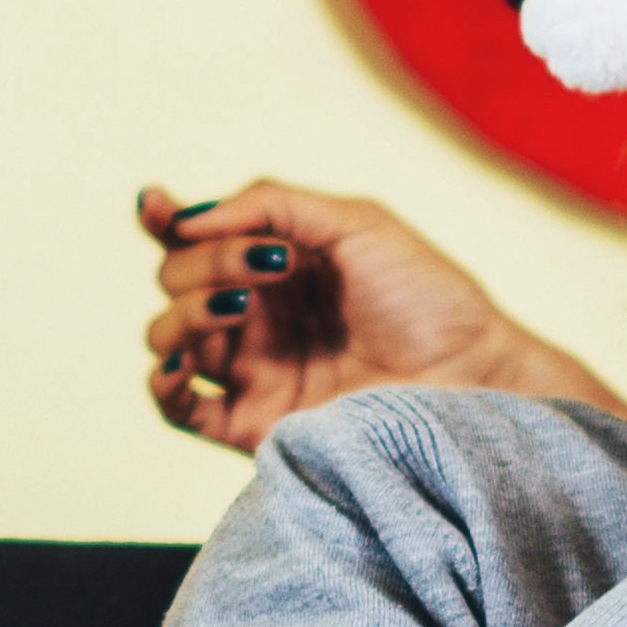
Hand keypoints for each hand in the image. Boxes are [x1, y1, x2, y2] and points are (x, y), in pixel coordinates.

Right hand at [130, 177, 624, 454]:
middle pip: (174, 279)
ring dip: (185, 312)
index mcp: (273, 263)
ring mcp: (249, 368)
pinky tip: (185, 358)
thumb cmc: (428, 296)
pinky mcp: (251, 422)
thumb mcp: (355, 222)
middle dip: (204, 262)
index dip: (164, 219)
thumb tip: (190, 217)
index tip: (156, 205)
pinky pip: (174, 407)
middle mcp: (254, 314)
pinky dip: (162, 380)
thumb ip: (271, 204)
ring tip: (239, 307)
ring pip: (166, 336)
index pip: (195, 238)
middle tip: (270, 264)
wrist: (471, 373)